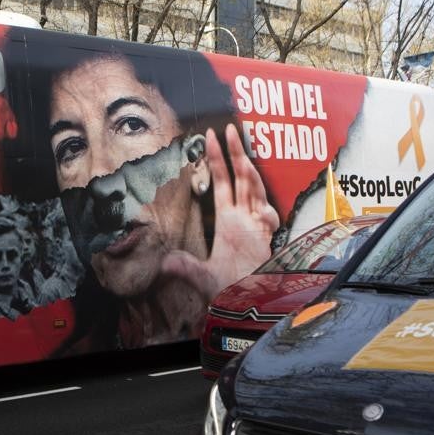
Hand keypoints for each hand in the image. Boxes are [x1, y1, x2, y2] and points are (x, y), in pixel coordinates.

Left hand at [162, 123, 278, 305]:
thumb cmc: (230, 291)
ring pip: (254, 189)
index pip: (223, 181)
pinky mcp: (267, 238)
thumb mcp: (202, 277)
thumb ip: (185, 269)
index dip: (218, 159)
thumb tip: (164, 263)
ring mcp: (257, 225)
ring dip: (248, 169)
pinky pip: (268, 217)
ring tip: (241, 149)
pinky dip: (265, 211)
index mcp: (228, 220)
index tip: (212, 136)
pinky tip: (261, 212)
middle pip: (241, 177)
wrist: (249, 306)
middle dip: (236, 152)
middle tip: (228, 128)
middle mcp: (243, 218)